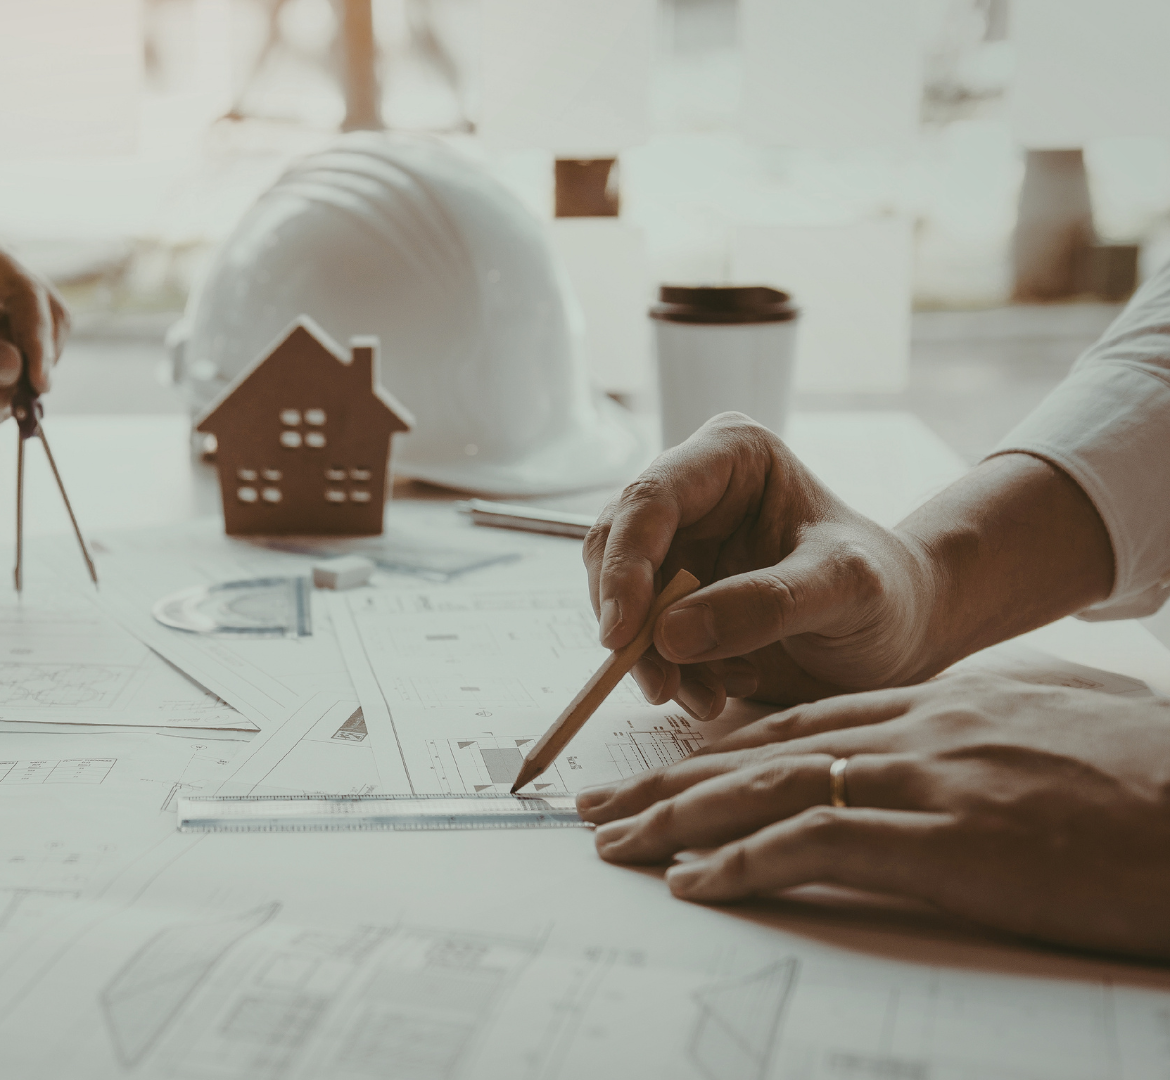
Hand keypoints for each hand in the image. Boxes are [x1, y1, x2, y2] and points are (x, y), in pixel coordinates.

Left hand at [0, 219, 69, 433]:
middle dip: (38, 362)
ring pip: (28, 343)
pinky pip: (7, 363)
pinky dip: (1, 392)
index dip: (38, 336)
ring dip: (19, 385)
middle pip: (42, 313)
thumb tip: (14, 369)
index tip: (38, 385)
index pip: (23, 289)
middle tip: (25, 409)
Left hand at [578, 673, 1169, 959]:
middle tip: (600, 808)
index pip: (805, 722)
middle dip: (671, 782)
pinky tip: (693, 884)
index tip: (667, 774)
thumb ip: (1006, 712)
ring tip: (615, 846)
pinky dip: (742, 863)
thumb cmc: (1169, 776)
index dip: (724, 747)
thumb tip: (973, 722)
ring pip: (768, 789)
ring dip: (677, 822)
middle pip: (763, 750)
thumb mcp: (1078, 716)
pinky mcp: (950, 844)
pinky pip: (816, 844)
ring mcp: (932, 783)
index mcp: (949, 703)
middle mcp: (923, 731)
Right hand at [585, 414, 934, 717]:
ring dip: (649, 657)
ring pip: (618, 596)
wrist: (901, 632)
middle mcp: (694, 492)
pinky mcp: (674, 593)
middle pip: (616, 548)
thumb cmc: (888, 593)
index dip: (624, 565)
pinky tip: (719, 688)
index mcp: (732, 456)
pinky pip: (641, 633)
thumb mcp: (846, 591)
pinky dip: (667, 671)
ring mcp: (680, 544)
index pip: (651, 499)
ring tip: (706, 698)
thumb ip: (766, 604)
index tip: (624, 633)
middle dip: (631, 621)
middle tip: (661, 685)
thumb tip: (670, 633)